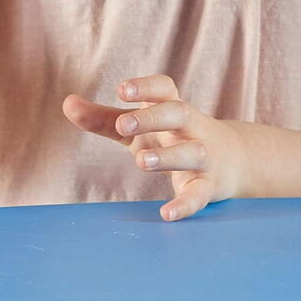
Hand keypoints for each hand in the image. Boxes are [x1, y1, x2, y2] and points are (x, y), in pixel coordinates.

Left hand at [62, 75, 245, 221]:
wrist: (233, 159)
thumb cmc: (174, 138)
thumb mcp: (142, 128)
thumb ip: (105, 118)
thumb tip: (67, 103)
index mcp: (173, 110)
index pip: (165, 89)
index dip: (146, 87)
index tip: (122, 89)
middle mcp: (191, 128)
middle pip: (179, 113)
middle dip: (153, 117)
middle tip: (124, 125)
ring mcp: (203, 156)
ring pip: (192, 152)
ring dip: (168, 155)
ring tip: (141, 161)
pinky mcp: (209, 186)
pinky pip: (200, 194)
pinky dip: (186, 204)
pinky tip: (167, 214)